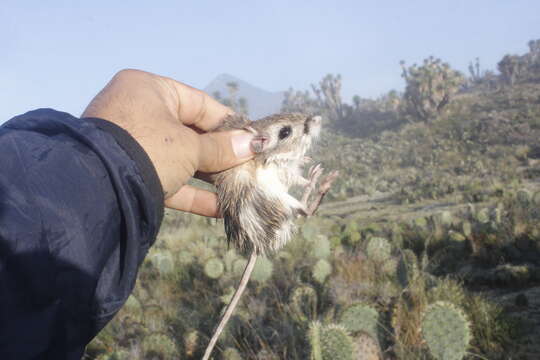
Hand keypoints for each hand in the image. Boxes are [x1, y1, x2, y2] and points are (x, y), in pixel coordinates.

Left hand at [82, 69, 253, 216]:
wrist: (97, 187)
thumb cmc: (147, 148)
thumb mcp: (189, 147)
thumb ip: (221, 148)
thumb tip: (252, 145)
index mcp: (149, 90)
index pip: (200, 104)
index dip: (229, 124)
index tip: (251, 140)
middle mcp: (138, 112)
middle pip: (191, 132)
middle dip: (220, 153)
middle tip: (247, 166)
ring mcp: (132, 144)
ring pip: (180, 158)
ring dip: (209, 176)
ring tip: (238, 187)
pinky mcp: (130, 174)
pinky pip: (167, 179)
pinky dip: (191, 193)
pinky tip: (219, 209)